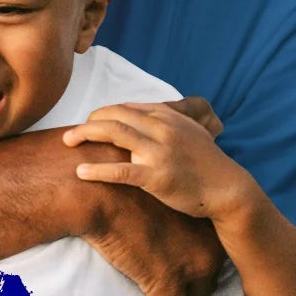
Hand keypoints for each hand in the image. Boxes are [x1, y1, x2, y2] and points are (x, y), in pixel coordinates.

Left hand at [64, 102, 255, 220]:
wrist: (227, 188)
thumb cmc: (206, 162)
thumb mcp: (190, 131)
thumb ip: (165, 120)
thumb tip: (137, 115)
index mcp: (167, 116)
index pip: (126, 107)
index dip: (104, 113)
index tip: (91, 123)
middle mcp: (162, 128)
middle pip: (115, 115)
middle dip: (89, 121)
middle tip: (72, 133)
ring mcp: (159, 152)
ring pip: (113, 134)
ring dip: (85, 134)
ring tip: (67, 142)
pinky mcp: (156, 177)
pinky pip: (120, 171)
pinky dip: (96, 171)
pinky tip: (81, 172)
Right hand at [76, 182, 222, 295]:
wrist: (92, 190)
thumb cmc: (112, 189)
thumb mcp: (148, 196)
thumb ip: (163, 213)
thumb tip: (154, 223)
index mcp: (206, 225)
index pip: (208, 265)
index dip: (190, 275)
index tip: (174, 276)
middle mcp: (208, 248)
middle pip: (203, 289)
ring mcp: (190, 271)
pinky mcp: (167, 289)